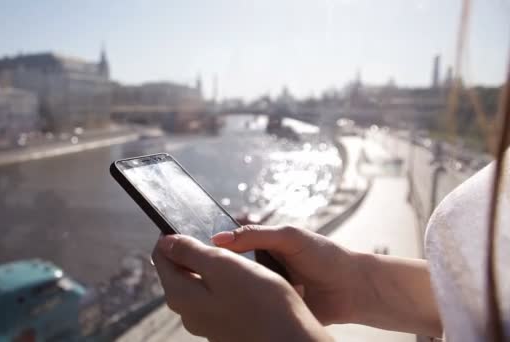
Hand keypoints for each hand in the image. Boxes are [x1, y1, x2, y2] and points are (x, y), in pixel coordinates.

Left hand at [152, 234, 331, 341]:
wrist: (290, 339)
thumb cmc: (260, 301)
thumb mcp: (222, 265)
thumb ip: (190, 252)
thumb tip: (166, 242)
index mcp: (180, 295)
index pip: (161, 256)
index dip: (172, 235)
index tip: (191, 222)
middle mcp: (188, 312)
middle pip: (179, 270)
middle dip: (194, 250)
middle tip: (219, 239)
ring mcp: (206, 322)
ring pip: (200, 283)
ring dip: (213, 266)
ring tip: (237, 257)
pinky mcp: (225, 327)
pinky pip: (218, 296)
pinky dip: (227, 282)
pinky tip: (248, 279)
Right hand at [212, 225, 359, 324]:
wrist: (354, 289)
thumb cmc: (326, 256)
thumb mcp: (289, 237)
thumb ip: (255, 234)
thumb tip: (218, 239)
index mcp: (262, 245)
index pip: (229, 246)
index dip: (213, 249)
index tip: (197, 251)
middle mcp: (261, 268)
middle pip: (230, 270)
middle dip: (221, 273)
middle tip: (204, 274)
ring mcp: (266, 290)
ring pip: (240, 291)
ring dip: (235, 292)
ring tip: (222, 292)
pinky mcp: (273, 310)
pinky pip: (254, 311)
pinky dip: (249, 309)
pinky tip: (241, 308)